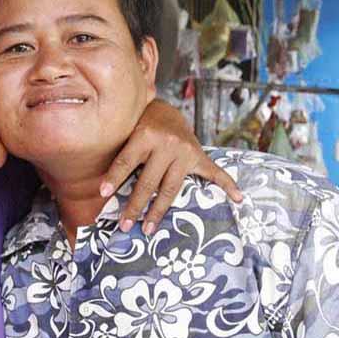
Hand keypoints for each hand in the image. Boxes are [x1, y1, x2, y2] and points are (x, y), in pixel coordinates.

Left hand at [101, 99, 242, 234]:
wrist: (164, 109)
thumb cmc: (139, 124)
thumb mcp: (127, 132)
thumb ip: (119, 154)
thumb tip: (100, 187)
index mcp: (145, 134)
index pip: (127, 161)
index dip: (114, 178)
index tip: (103, 194)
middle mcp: (167, 143)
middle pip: (148, 181)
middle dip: (135, 206)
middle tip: (125, 225)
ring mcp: (185, 151)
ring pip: (170, 188)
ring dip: (158, 211)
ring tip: (147, 228)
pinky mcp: (198, 156)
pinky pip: (214, 172)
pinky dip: (228, 184)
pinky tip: (238, 198)